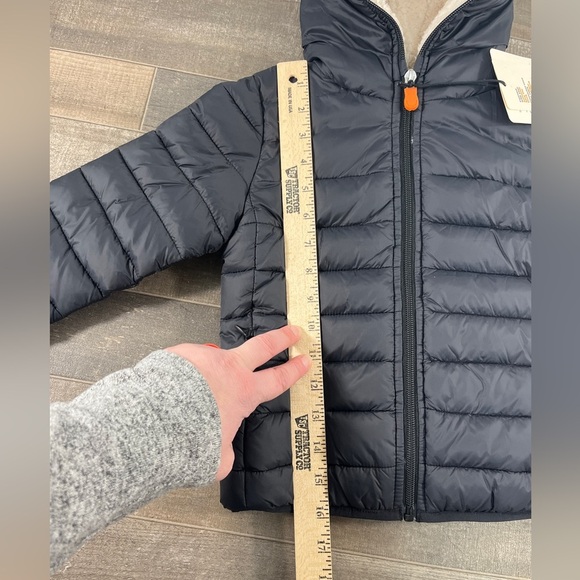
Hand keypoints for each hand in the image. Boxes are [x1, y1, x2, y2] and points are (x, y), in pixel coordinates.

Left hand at [166, 325, 310, 479]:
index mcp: (243, 393)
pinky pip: (186, 364)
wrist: (155, 420)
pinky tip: (170, 389)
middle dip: (281, 337)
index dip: (293, 370)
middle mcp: (228, 369)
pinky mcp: (182, 352)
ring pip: (214, 359)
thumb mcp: (215, 459)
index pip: (277, 379)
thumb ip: (224, 452)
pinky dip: (182, 376)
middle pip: (263, 346)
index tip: (304, 360)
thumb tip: (223, 453)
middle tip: (292, 330)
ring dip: (210, 371)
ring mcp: (205, 357)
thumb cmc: (187, 438)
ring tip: (194, 389)